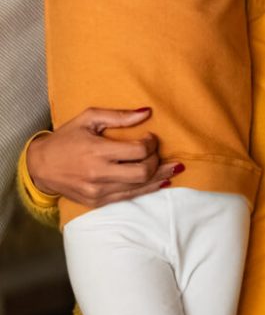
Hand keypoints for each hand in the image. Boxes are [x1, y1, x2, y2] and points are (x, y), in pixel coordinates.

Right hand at [25, 107, 178, 206]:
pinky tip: (161, 182)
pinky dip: (148, 189)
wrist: (40, 166)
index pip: (138, 150)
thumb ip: (118, 116)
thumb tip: (147, 112)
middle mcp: (98, 174)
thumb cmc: (66, 138)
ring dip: (160, 176)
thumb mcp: (88, 119)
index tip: (151, 137)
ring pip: (139, 187)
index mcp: (97, 151)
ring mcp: (98, 191)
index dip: (151, 143)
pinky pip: (129, 197)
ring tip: (174, 168)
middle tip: (159, 152)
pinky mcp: (97, 201)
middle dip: (157, 161)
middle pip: (143, 172)